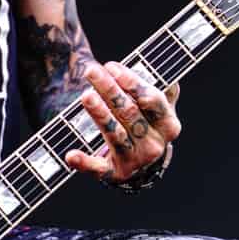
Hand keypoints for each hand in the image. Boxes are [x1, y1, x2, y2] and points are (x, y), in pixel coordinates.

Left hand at [63, 62, 180, 183]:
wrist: (145, 166)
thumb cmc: (148, 126)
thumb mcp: (159, 108)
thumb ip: (161, 89)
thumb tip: (162, 68)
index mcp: (168, 125)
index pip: (151, 99)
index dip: (131, 82)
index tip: (111, 66)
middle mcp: (154, 144)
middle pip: (130, 113)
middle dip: (110, 90)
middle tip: (91, 71)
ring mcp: (135, 160)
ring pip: (115, 134)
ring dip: (100, 114)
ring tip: (86, 96)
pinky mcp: (115, 173)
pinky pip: (98, 168)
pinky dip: (84, 162)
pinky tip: (71, 155)